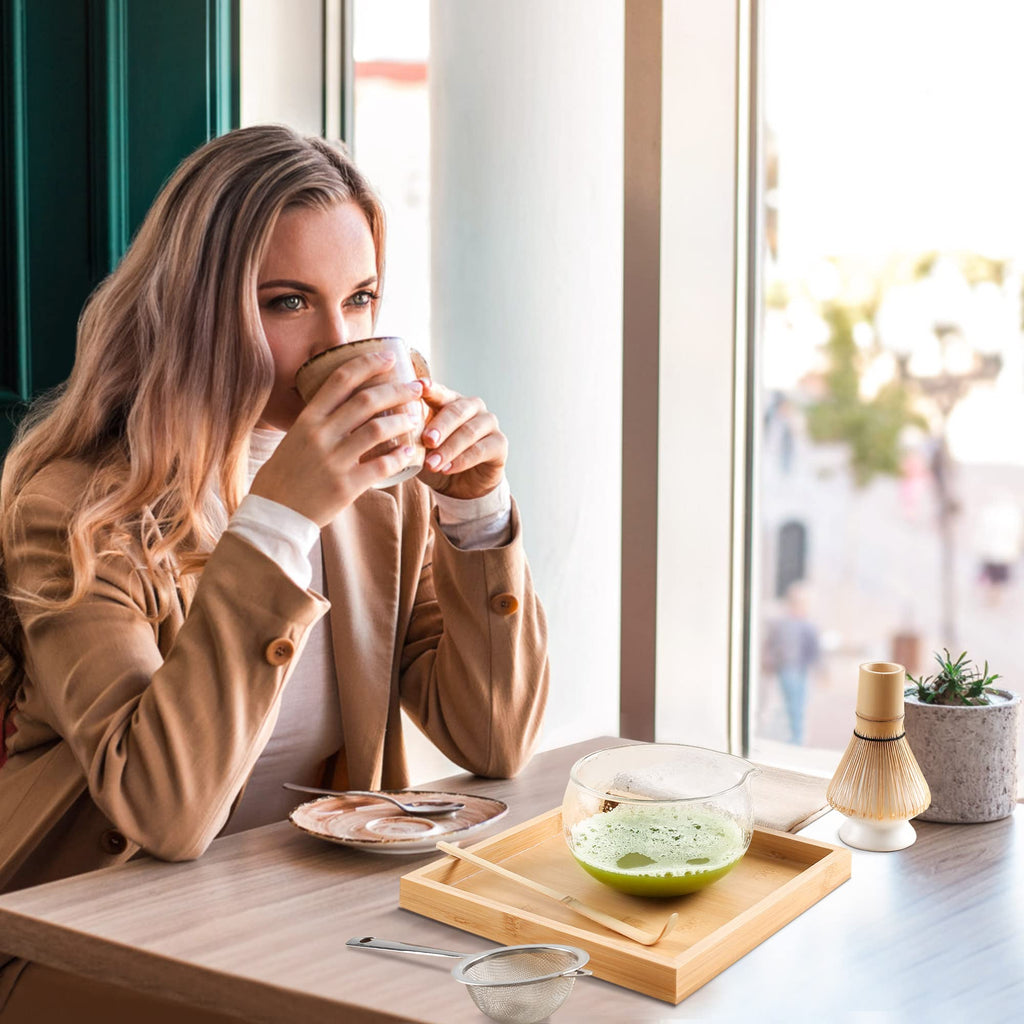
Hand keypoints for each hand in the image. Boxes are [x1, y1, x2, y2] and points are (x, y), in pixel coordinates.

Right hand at [250, 351, 423, 525]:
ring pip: (378, 430)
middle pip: (366, 401)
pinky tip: (409, 453)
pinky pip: (381, 465)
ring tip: (415, 419)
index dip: (367, 364)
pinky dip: (400, 457)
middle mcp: (320, 435)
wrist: (274, 515)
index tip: (388, 357)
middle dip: (397, 390)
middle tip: (416, 387)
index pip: (340, 380)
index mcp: (307, 420)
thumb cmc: (284, 477)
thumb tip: (342, 404)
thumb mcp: (294, 440)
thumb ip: (317, 422)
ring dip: (403, 421)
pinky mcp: (346, 486)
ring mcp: (333, 460)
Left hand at [416, 378, 506, 498]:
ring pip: (470, 431)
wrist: (460, 486)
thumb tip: (389, 429)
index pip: (440, 392)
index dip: (431, 389)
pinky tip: (448, 469)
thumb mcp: (419, 446)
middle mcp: (472, 407)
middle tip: (427, 440)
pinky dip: (463, 460)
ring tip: (432, 464)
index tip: (419, 387)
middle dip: (441, 426)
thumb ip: (410, 434)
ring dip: (449, 448)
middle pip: (457, 411)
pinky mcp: (499, 443)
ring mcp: (488, 423)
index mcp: (449, 401)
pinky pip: (481, 450)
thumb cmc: (436, 458)